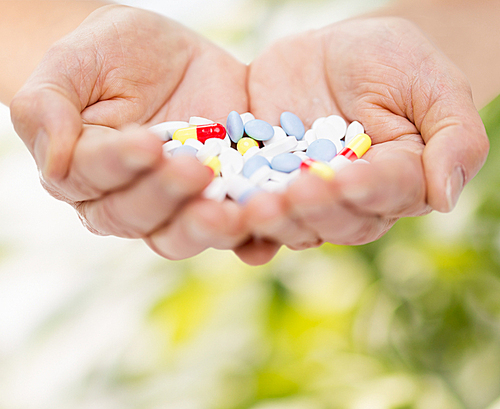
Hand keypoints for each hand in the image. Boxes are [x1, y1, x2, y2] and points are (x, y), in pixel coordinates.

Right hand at [10, 4, 250, 259]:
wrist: (159, 56)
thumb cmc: (107, 56)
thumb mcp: (72, 63)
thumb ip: (46, 107)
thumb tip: (55, 163)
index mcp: (84, 171)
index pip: (94, 178)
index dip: (118, 165)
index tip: (147, 143)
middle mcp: (129, 198)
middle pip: (141, 216)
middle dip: (167, 197)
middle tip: (194, 171)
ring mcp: (178, 202)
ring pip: (185, 233)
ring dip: (209, 228)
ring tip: (234, 213)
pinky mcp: (221, 193)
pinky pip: (234, 223)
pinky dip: (252, 232)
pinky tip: (268, 223)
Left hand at [240, 17, 488, 259]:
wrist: (332, 51)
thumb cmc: (392, 62)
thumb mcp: (430, 83)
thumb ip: (453, 137)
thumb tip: (446, 198)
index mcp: (398, 180)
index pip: (387, 194)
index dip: (366, 190)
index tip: (346, 178)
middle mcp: (351, 200)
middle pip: (337, 220)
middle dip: (316, 210)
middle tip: (295, 194)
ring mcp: (305, 195)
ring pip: (293, 223)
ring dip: (275, 221)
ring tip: (256, 208)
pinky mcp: (265, 183)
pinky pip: (252, 205)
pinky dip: (238, 215)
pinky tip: (221, 213)